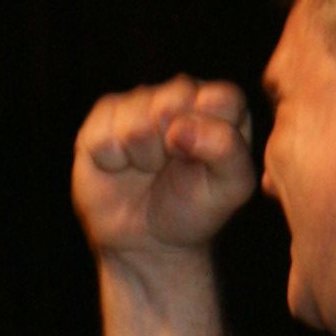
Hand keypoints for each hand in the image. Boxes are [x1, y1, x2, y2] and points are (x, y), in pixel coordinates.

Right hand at [72, 76, 254, 265]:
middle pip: (174, 102)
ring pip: (138, 122)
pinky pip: (106, 136)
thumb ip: (227, 149)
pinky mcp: (104, 116)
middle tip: (173, 168)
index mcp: (220, 104)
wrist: (149, 242)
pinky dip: (114, 162)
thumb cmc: (193, 208)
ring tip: (148, 169)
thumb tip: (179, 127)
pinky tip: (122, 167)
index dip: (209, 137)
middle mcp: (180, 93)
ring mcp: (140, 100)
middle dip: (173, 148)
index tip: (203, 164)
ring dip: (144, 158)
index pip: (223, 99)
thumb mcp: (230, 188)